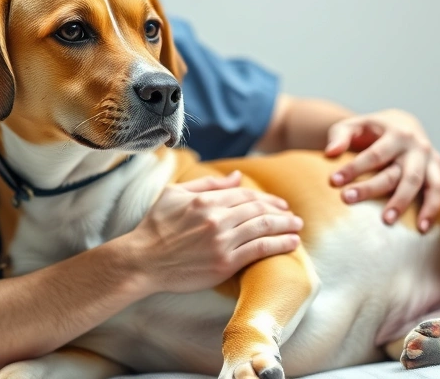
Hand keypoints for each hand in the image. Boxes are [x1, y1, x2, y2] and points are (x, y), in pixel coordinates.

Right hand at [128, 171, 302, 293]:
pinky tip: (291, 244)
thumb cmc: (156, 226)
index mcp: (205, 200)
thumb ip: (208, 184)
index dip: (266, 198)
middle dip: (280, 211)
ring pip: (263, 228)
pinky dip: (278, 245)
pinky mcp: (224, 263)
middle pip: (258, 210)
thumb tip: (236, 176)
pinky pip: (258, 250)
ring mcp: (221, 241)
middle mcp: (216, 218)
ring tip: (297, 227)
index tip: (279, 204)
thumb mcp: (175, 194)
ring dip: (285, 226)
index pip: (245, 195)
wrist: (142, 261)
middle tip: (293, 215)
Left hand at [325, 109, 439, 231]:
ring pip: (430, 186)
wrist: (402, 124)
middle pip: (401, 175)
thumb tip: (330, 153)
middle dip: (379, 191)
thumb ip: (340, 136)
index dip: (354, 169)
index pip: (374, 155)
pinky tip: (435, 225)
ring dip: (425, 207)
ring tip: (416, 229)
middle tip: (357, 206)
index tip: (334, 183)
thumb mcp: (354, 125)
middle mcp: (418, 147)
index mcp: (397, 134)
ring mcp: (433, 160)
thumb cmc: (373, 130)